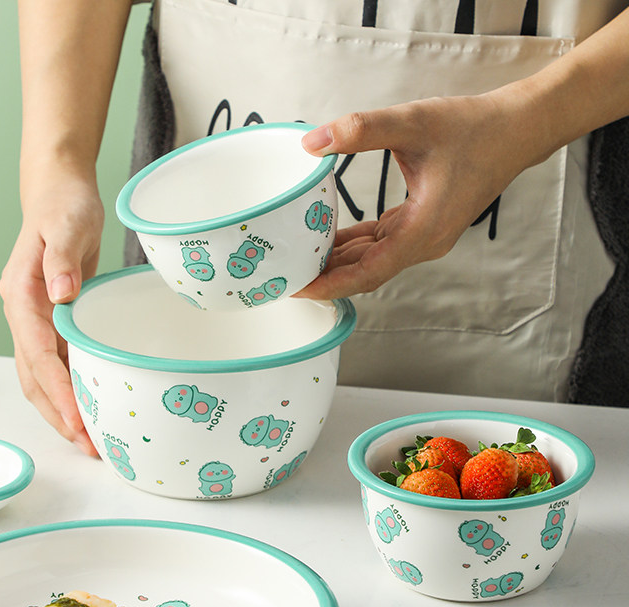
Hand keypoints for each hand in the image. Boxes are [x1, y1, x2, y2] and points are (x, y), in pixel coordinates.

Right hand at [0, 170, 102, 454]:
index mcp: (21, 295)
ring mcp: (36, 322)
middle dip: (58, 414)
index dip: (56, 389)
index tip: (77, 418)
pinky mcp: (54, 323)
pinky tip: (92, 406)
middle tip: (87, 445)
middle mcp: (23, 314)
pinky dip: (72, 390)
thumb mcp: (66, 226)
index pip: (36, 352)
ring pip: (43, 378)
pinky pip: (59, 365)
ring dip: (63, 410)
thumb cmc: (64, 206)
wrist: (60, 195)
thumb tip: (60, 295)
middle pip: (34, 377)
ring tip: (91, 440)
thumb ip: (62, 259)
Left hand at [297, 91, 535, 299]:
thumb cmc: (472, 128)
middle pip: (366, 273)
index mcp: (423, 231)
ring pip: (373, 260)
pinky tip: (328, 239)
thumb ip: (361, 129)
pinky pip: (382, 244)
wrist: (516, 130)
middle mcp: (424, 243)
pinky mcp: (422, 226)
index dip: (330, 285)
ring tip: (298, 258)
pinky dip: (355, 245)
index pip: (368, 273)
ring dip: (338, 261)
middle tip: (285, 273)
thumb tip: (311, 142)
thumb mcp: (413, 122)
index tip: (298, 289)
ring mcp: (424, 238)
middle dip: (326, 277)